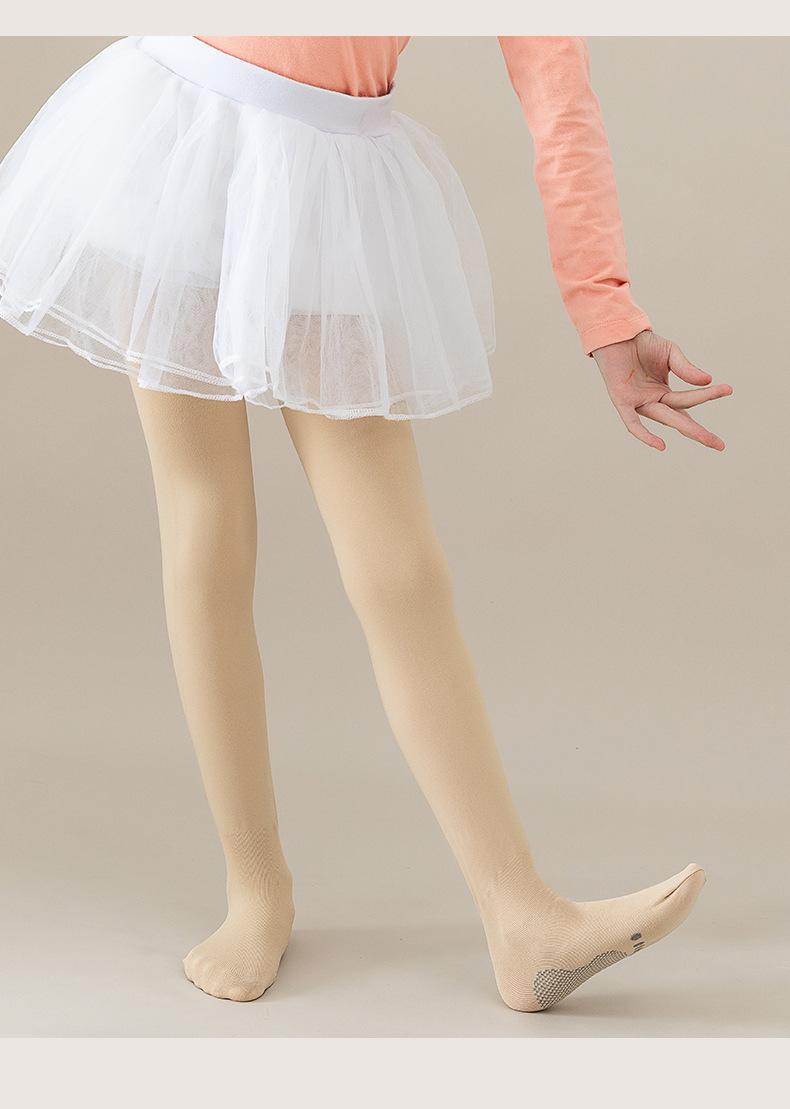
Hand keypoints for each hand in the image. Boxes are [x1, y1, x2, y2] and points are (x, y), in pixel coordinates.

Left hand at [592, 330, 731, 450]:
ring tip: (705, 438)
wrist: (618, 334)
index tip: (728, 389)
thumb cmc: (642, 345)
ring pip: (665, 417)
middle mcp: (653, 402)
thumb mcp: (671, 354)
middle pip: (680, 419)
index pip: (689, 402)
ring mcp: (638, 403)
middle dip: (700, 433)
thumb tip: (708, 381)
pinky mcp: (622, 402)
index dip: (707, 397)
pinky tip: (661, 445)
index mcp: (664, 393)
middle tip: (720, 445)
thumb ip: (687, 369)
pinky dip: (645, 434)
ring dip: (685, 427)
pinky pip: (633, 423)